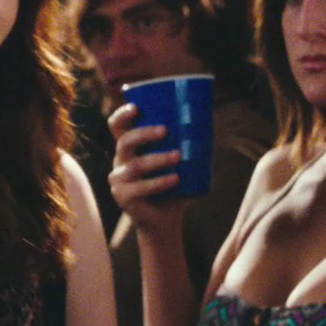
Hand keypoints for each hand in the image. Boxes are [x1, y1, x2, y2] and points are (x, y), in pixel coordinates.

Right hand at [108, 104, 191, 236]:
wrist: (166, 219)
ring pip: (135, 165)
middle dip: (144, 133)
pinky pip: (140, 187)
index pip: (117, 126)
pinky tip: (175, 179)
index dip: (122, 114)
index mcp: (130, 147)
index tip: (137, 107)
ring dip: (158, 159)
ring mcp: (119, 180)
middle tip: (165, 131)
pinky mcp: (123, 197)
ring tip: (178, 156)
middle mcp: (121, 160)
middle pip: (124, 141)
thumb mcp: (180, 161)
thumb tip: (208, 121)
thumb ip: (187, 144)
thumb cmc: (174, 184)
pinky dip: (159, 182)